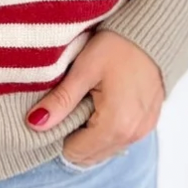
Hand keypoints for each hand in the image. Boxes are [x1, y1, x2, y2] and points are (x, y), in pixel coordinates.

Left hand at [26, 30, 165, 165]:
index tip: (56, 112)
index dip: (59, 135)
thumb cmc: (117, 46)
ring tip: (85, 103)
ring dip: (90, 136)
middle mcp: (132, 135)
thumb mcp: (83, 70)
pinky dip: (105, 131)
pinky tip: (101, 106)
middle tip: (68, 107)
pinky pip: (120, 140)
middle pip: (90, 156)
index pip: (75, 152)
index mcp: (115, 125)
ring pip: (105, 150)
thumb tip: (34, 124)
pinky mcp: (148, 123)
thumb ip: (60, 101)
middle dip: (74, 137)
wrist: (153, 32)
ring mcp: (143, 131)